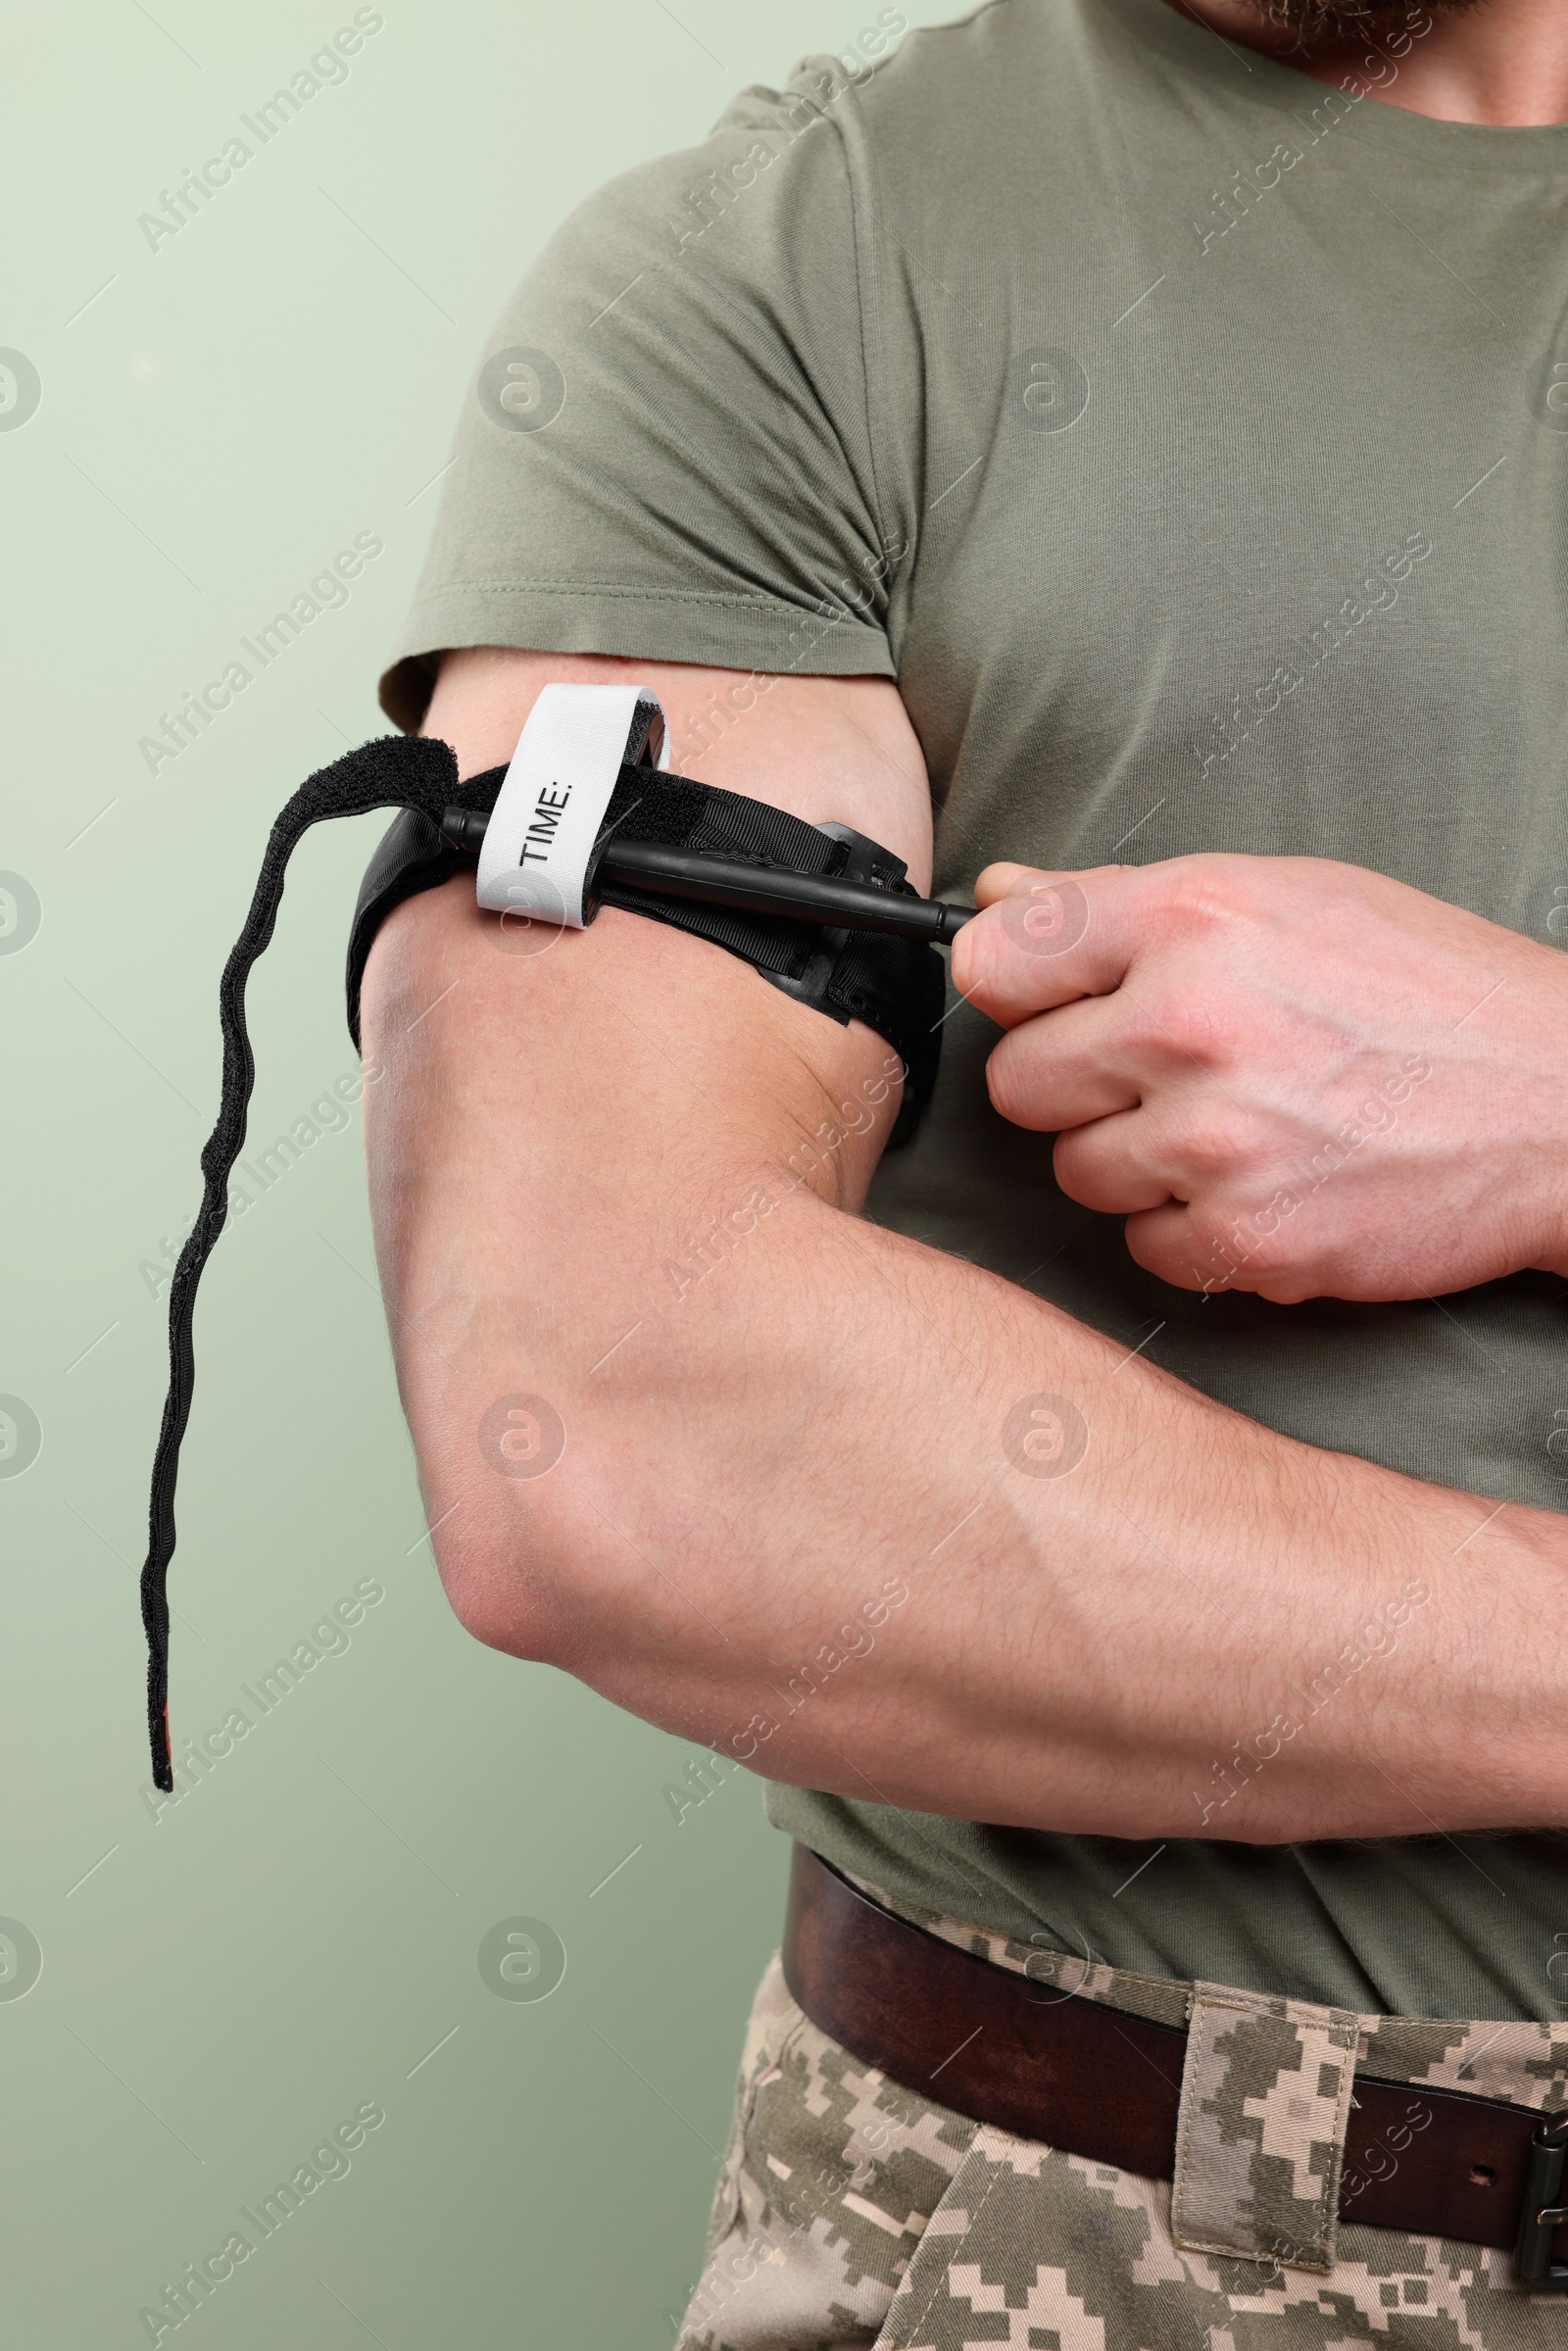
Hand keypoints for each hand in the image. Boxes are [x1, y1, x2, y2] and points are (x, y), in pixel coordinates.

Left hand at [950, 852, 1567, 1302]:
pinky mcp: (1247, 1242)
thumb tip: (1001, 895)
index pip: (997, 960)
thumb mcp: (1288, 897)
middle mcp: (1190, 1025)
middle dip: (1074, 1084)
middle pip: (1018, 1083)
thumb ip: (1126, 903)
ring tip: (1234, 1125)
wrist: (1565, 1103)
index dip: (1014, 987)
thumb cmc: (1432, 991)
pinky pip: (1145, 1247)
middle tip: (1158, 1074)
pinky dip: (1191, 1230)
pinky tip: (1264, 1183)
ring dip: (1136, 1161)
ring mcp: (1215, 1143)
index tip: (1043, 1002)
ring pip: (1077, 1173)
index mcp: (1193, 918)